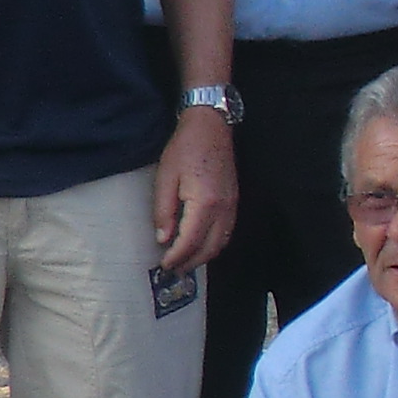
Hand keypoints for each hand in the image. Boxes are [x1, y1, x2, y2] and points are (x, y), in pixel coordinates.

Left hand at [156, 107, 240, 272]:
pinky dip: (214, 244)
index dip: (176, 257)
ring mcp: (232, 206)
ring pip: (221, 243)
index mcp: (204, 203)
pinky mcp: (234, 201)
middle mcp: (223, 209)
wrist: (211, 127)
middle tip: (173, 269)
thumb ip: (164, 211)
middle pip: (209, 248)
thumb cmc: (185, 149)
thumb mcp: (165, 178)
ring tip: (186, 261)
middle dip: (190, 262)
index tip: (163, 264)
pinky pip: (227, 232)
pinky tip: (201, 244)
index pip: (190, 242)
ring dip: (204, 256)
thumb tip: (163, 238)